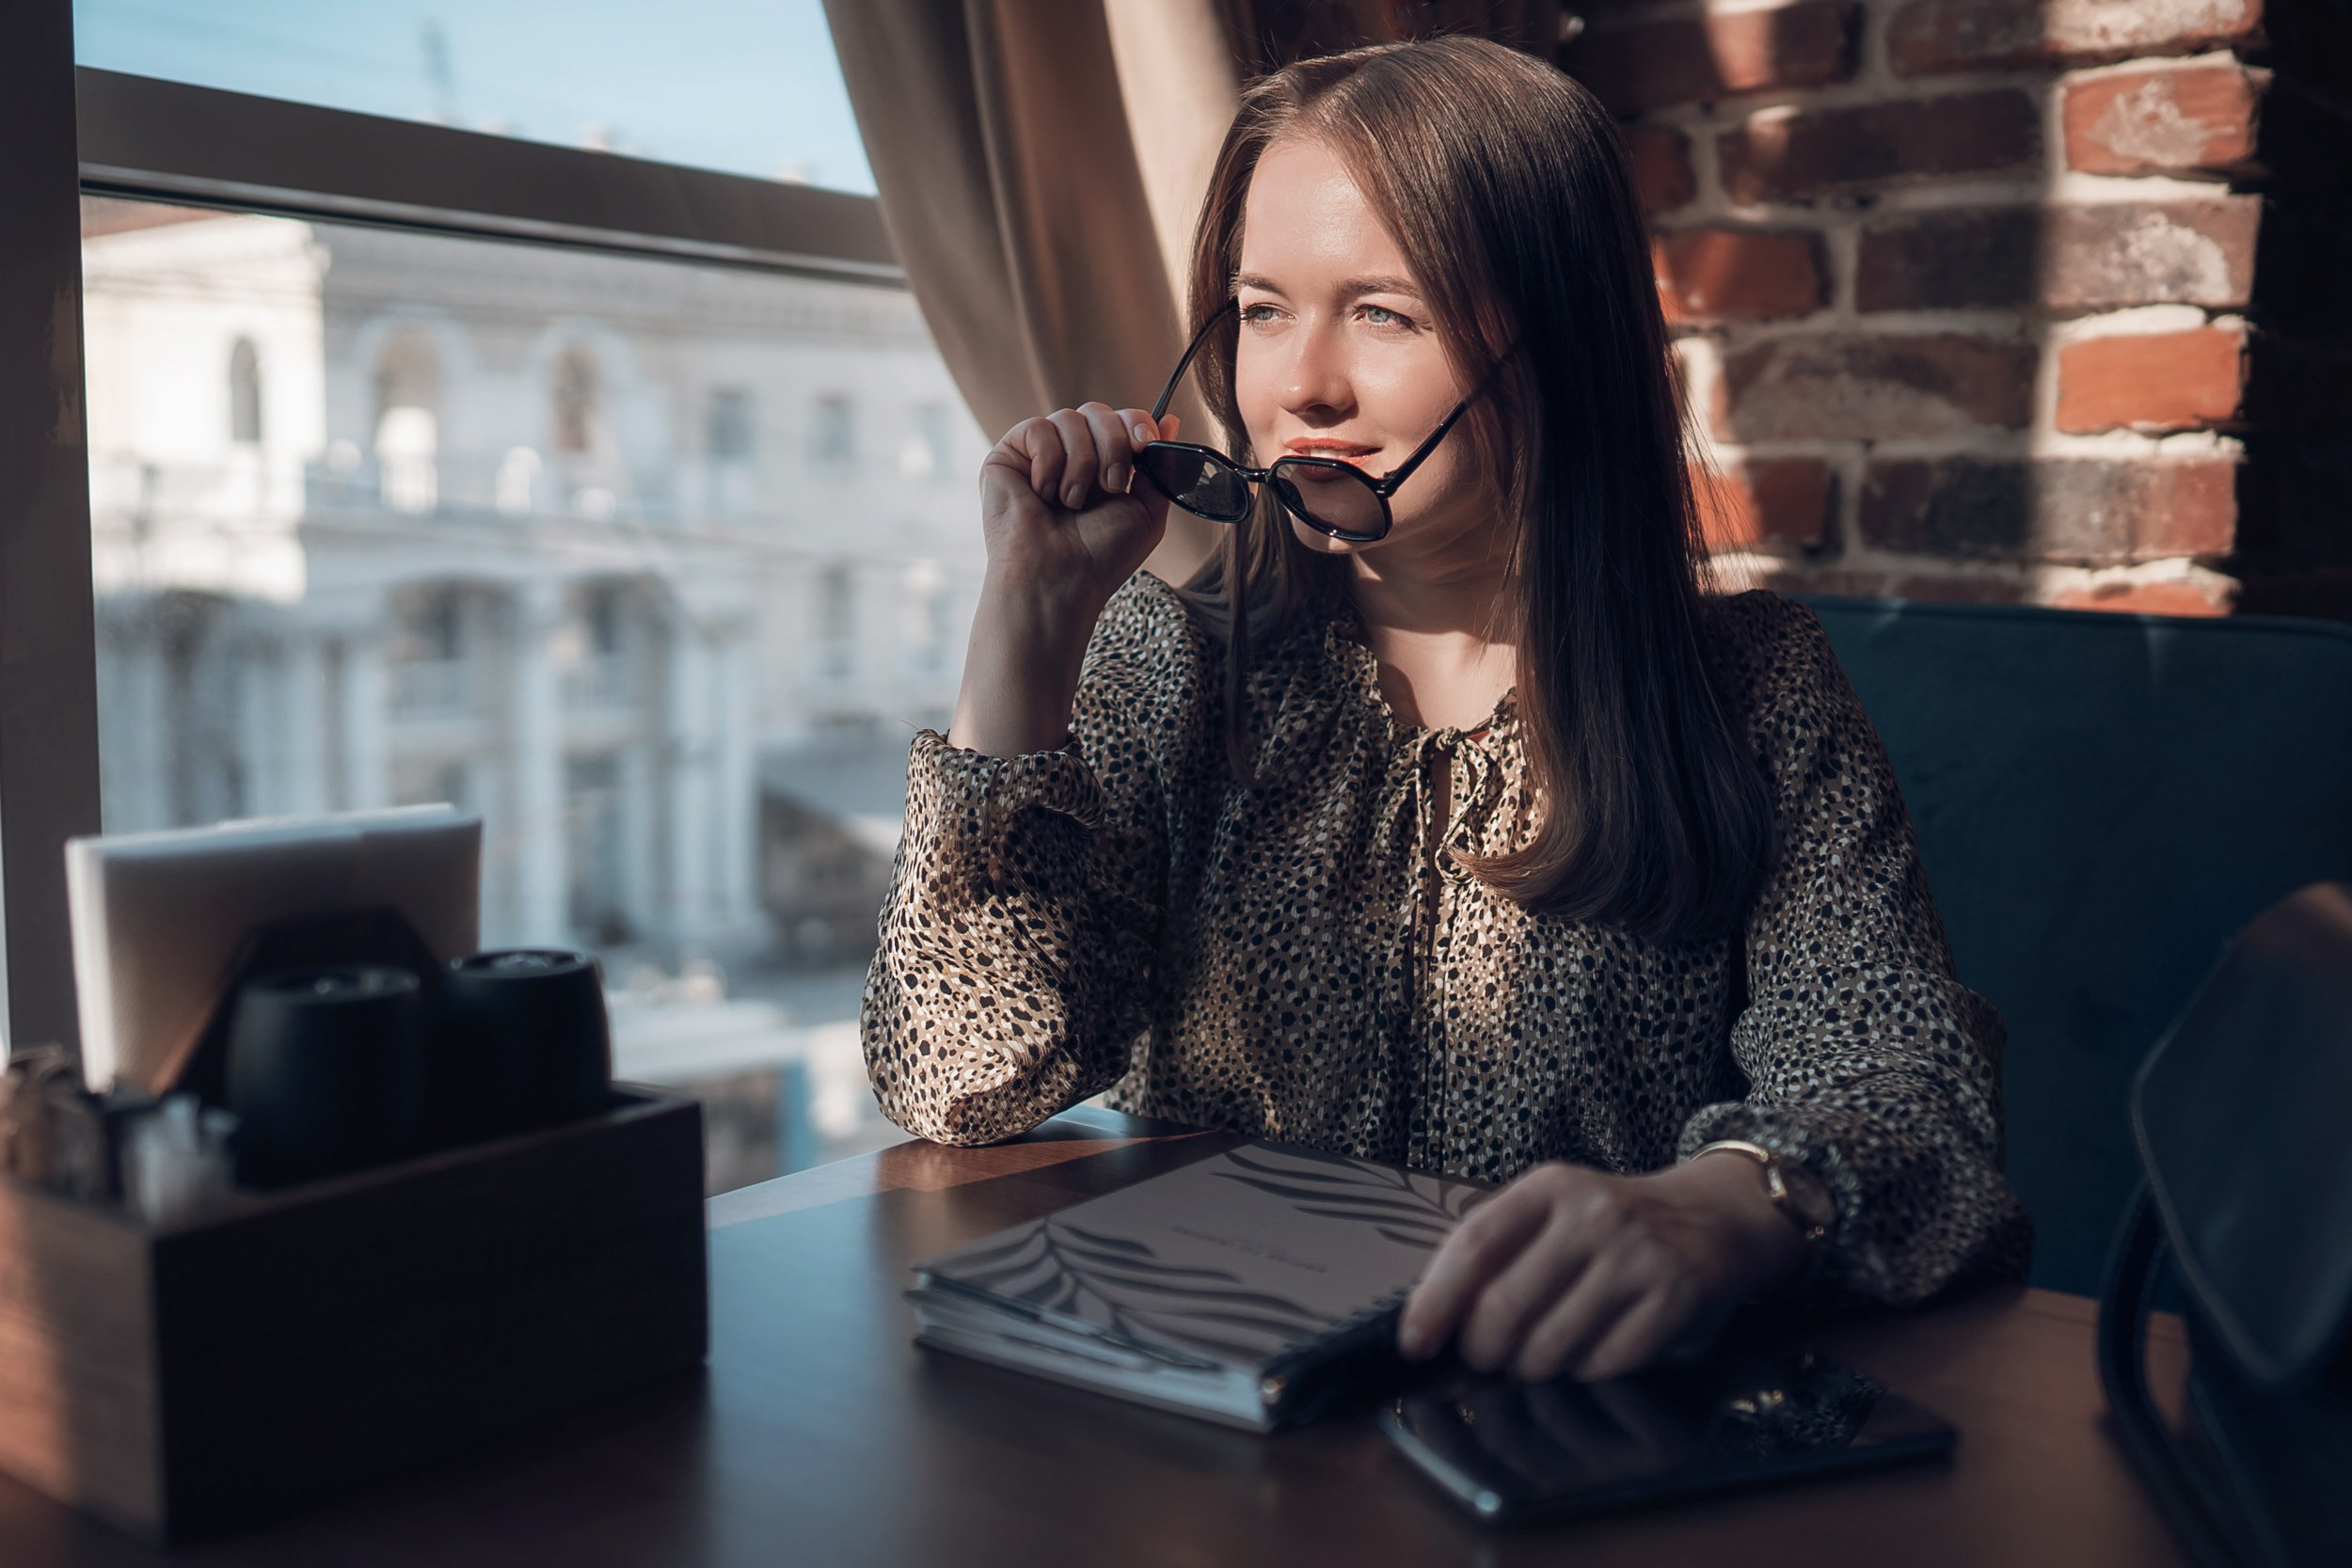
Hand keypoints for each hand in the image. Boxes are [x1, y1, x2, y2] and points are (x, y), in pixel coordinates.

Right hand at [949, 404, 1179, 756]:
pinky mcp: (1007, 456)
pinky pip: (1037, 428)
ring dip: (1081, 463)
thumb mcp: (1147, 511)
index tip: (1146, 444)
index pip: (1122, 419)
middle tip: (1111, 487)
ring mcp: (1038, 455)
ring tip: (1071, 503)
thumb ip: (1159, 466)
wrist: (1058, 579)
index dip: (1136, 423)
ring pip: (1068, 417)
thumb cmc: (1101, 556)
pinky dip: (1048, 463)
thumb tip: (1170, 419)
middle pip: (1098, 411)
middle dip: (1113, 445)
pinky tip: (1042, 494)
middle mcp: (1071, 456)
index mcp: (1103, 466)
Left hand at [1397, 1154, 1805, 1382]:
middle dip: (1483, 1350)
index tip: (1414, 1343)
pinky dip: (1586, 1371)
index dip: (1435, 1301)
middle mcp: (1592, 1214)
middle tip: (1485, 1360)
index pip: (1474, 1245)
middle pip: (1506, 1306)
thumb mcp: (1553, 1212)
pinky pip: (1605, 1362)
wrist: (1712, 1216)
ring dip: (1533, 1367)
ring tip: (1539, 1356)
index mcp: (1549, 1187)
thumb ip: (1498, 1252)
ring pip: (1552, 1345)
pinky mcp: (1675, 1296)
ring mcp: (1637, 1255)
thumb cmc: (1611, 1225)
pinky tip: (1591, 1351)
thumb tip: (1431, 1320)